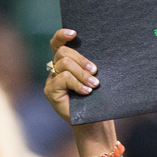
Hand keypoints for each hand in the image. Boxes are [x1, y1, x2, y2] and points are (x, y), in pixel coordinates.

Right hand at [45, 28, 116, 156]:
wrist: (96, 124)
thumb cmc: (100, 100)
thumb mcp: (99, 78)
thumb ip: (93, 65)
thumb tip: (106, 46)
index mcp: (67, 63)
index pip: (58, 43)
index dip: (62, 35)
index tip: (75, 33)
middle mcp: (56, 70)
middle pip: (63, 52)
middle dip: (81, 60)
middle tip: (96, 71)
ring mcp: (52, 81)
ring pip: (64, 64)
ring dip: (82, 73)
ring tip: (94, 85)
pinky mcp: (50, 92)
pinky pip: (62, 79)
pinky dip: (77, 83)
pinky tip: (87, 91)